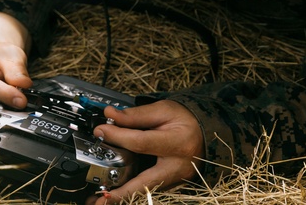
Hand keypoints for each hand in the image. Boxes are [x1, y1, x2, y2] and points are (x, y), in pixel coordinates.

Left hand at [86, 100, 202, 202]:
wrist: (204, 132)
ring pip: (147, 191)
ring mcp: (177, 179)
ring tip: (103, 200)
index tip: (100, 131)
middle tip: (102, 198)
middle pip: (146, 182)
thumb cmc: (185, 120)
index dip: (118, 136)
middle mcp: (178, 166)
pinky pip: (150, 190)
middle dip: (123, 192)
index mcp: (178, 143)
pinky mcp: (173, 184)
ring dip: (124, 197)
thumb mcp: (163, 110)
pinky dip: (132, 194)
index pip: (141, 142)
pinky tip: (115, 196)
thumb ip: (136, 115)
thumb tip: (110, 115)